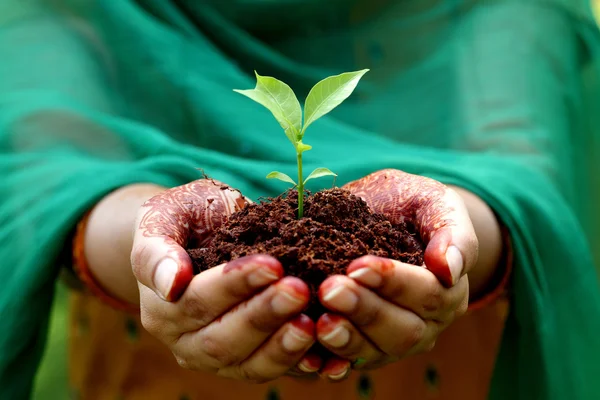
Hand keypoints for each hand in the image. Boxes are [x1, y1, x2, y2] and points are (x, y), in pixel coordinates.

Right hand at [131, 179, 314, 381]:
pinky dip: (301, 366)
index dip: (235, 285)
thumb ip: (157, 249)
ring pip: (249, 365)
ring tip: (312, 324)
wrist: (206, 233)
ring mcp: (218, 359)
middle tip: (298, 290)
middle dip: (264, 316)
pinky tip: (327, 357)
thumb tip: (170, 285)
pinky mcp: (248, 363)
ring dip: (283, 347)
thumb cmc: (186, 218)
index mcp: (162, 308)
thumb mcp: (164, 217)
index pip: (198, 301)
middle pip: (223, 339)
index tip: (272, 265)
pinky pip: (275, 370)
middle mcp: (186, 342)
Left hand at [314, 169, 477, 378]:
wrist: (383, 216)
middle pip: (402, 330)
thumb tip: (448, 268)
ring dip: (346, 339)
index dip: (393, 283)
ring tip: (319, 323)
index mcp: (447, 290)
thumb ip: (451, 232)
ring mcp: (393, 341)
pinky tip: (309, 358)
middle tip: (330, 290)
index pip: (427, 294)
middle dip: (365, 311)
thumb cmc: (410, 207)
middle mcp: (425, 324)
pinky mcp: (363, 349)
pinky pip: (348, 363)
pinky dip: (329, 364)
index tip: (358, 266)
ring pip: (375, 352)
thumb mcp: (434, 203)